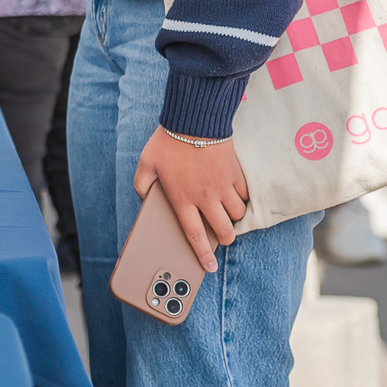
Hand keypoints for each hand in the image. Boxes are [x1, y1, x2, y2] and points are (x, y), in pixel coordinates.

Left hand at [134, 128, 248, 272]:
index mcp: (182, 198)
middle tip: (223, 236)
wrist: (193, 119)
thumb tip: (144, 198)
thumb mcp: (145, 163)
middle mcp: (205, 197)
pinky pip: (245, 195)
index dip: (203, 254)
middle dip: (225, 239)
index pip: (194, 234)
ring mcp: (223, 186)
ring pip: (238, 214)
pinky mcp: (235, 174)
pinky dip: (242, 198)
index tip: (209, 266)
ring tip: (227, 213)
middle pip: (224, 230)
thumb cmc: (167, 141)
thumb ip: (141, 185)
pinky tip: (235, 195)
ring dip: (234, 218)